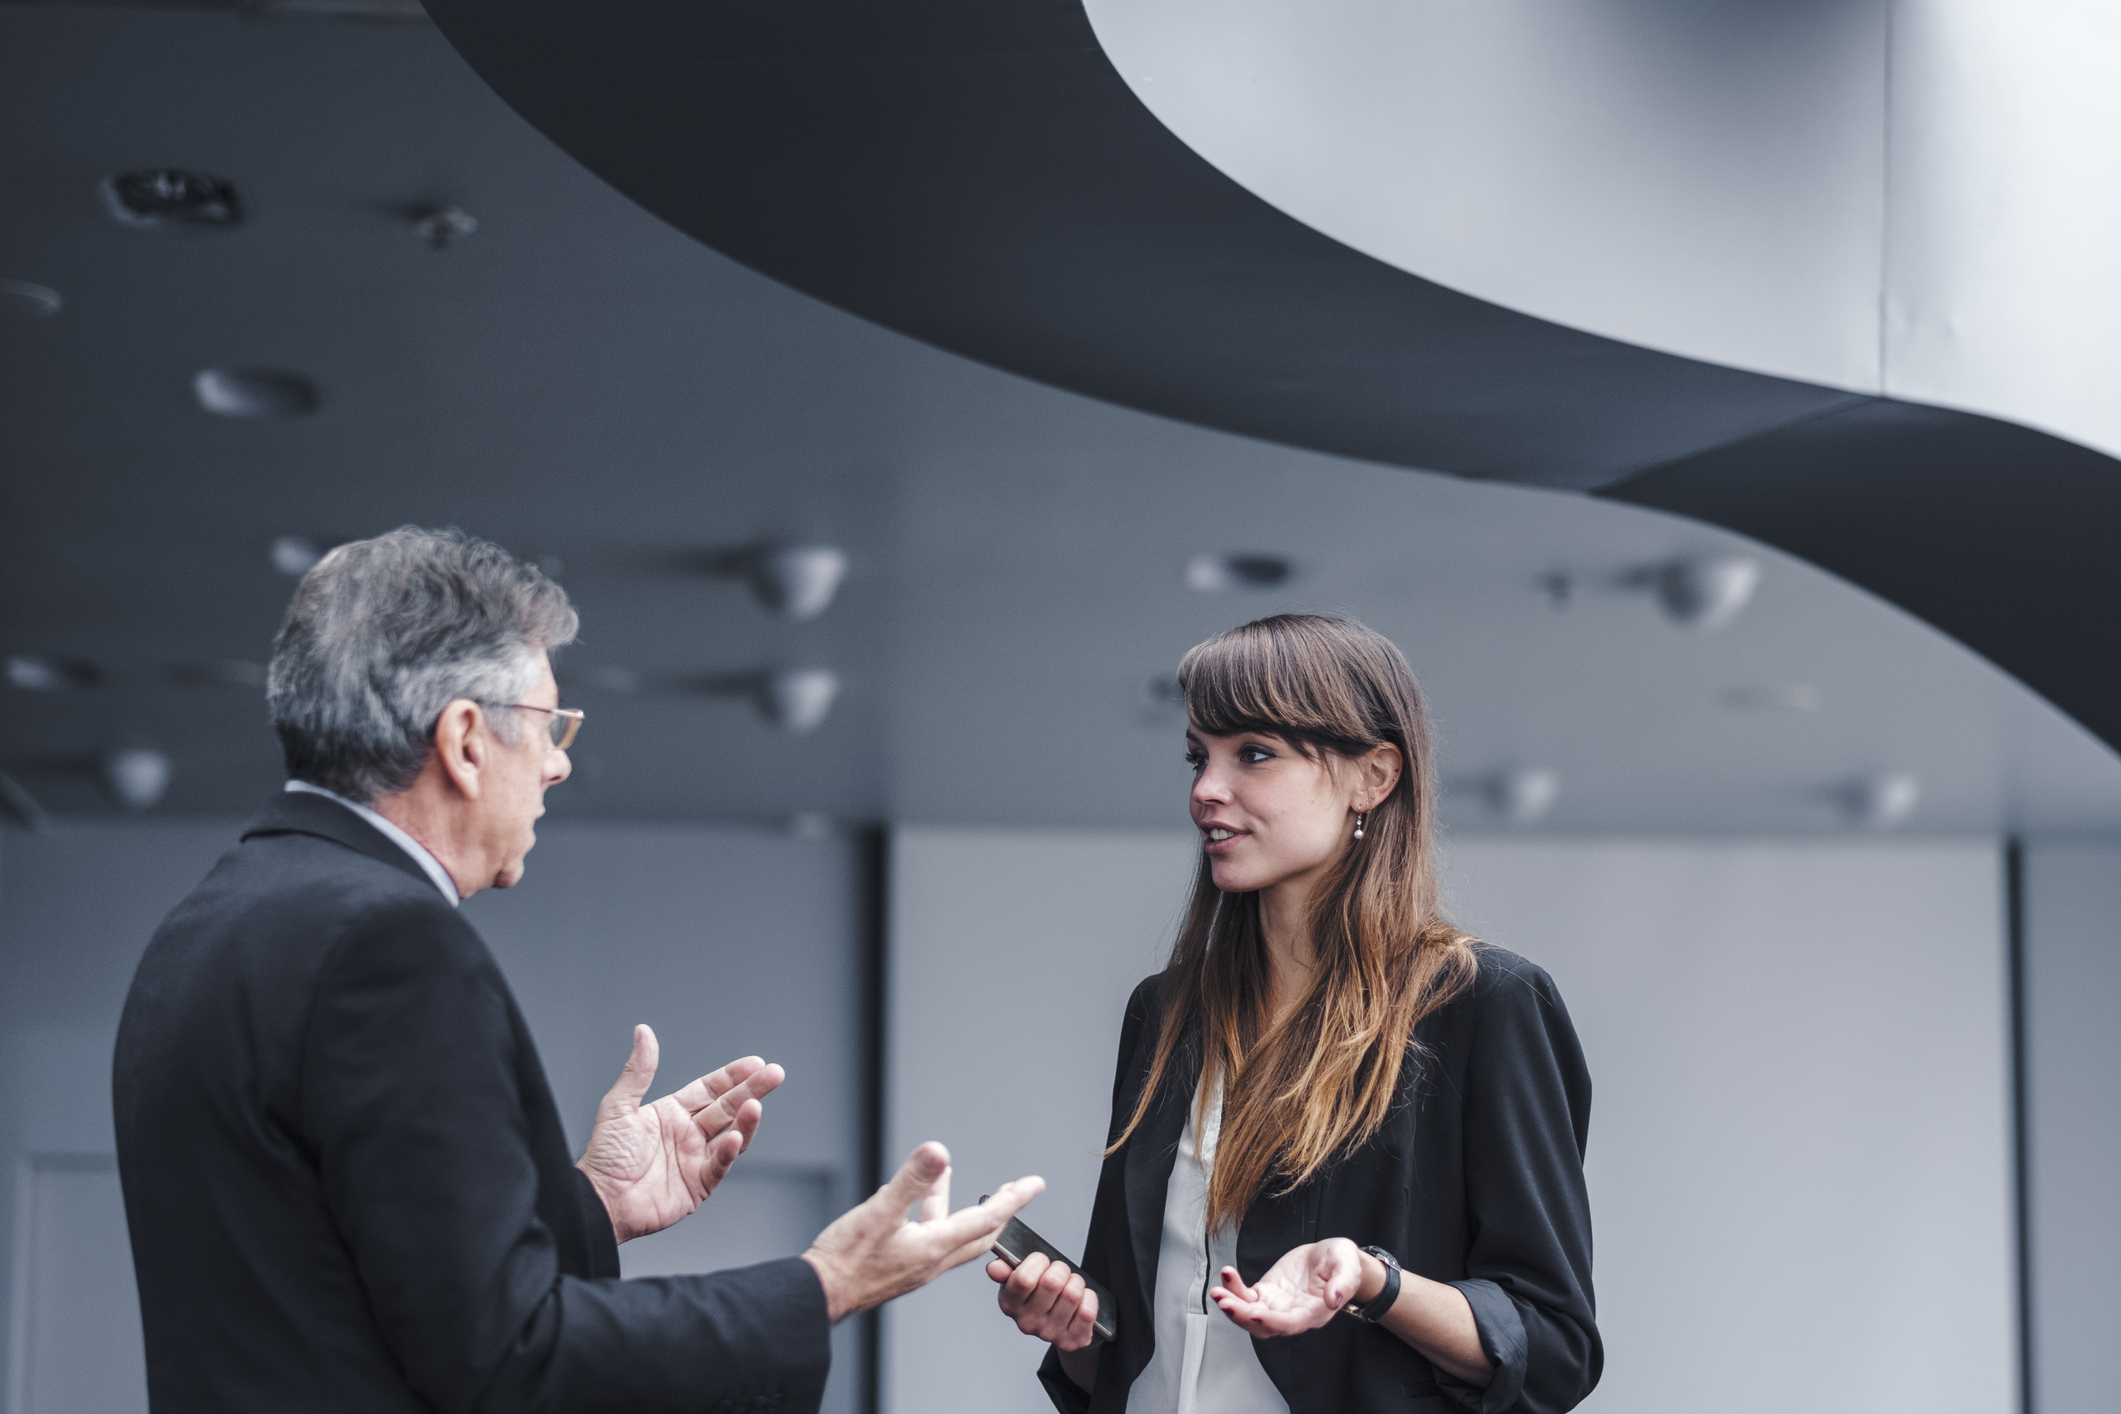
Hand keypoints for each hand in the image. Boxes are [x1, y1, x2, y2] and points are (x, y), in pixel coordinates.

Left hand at [576, 1024, 785, 1242]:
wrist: (599, 1201)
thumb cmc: (604, 1157)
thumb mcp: (618, 1107)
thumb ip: (638, 1071)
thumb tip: (644, 1032)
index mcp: (672, 1113)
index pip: (710, 1089)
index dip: (733, 1076)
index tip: (755, 1063)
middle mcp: (688, 1134)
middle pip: (728, 1108)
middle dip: (752, 1090)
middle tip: (774, 1074)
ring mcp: (696, 1160)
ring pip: (731, 1135)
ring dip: (745, 1120)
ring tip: (755, 1106)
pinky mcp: (698, 1186)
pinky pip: (719, 1166)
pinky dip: (728, 1152)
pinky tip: (733, 1138)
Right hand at [803, 1142, 1043, 1322]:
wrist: (819, 1294)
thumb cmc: (845, 1261)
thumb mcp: (879, 1211)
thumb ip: (911, 1180)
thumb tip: (939, 1152)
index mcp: (934, 1247)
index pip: (987, 1219)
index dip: (1013, 1199)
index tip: (1035, 1185)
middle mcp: (932, 1259)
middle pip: (980, 1232)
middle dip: (1000, 1208)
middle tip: (1016, 1190)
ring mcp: (916, 1264)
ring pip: (950, 1231)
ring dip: (956, 1203)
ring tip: (948, 1173)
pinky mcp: (900, 1265)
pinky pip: (927, 1235)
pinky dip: (929, 1212)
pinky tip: (912, 1198)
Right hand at [987, 1251, 1101, 1351]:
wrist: (1063, 1323)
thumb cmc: (1041, 1293)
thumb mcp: (1020, 1277)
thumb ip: (1006, 1269)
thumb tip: (994, 1268)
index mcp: (1009, 1304)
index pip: (1024, 1279)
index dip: (1038, 1261)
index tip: (1042, 1260)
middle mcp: (1026, 1323)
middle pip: (1052, 1283)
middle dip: (1061, 1269)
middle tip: (1060, 1273)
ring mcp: (1049, 1334)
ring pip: (1072, 1294)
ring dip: (1076, 1282)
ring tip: (1071, 1285)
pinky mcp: (1072, 1341)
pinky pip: (1088, 1310)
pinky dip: (1089, 1298)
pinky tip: (1082, 1300)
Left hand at [1209, 1238, 1364, 1336]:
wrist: (1332, 1258)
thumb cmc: (1343, 1263)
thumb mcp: (1349, 1266)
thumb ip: (1343, 1283)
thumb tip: (1334, 1300)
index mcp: (1314, 1312)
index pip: (1290, 1323)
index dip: (1272, 1321)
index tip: (1255, 1314)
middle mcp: (1292, 1314)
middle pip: (1264, 1326)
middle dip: (1242, 1316)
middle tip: (1225, 1302)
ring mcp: (1277, 1305)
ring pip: (1250, 1314)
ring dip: (1233, 1305)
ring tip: (1217, 1292)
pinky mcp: (1267, 1292)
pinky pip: (1247, 1296)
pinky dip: (1234, 1288)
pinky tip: (1227, 1275)